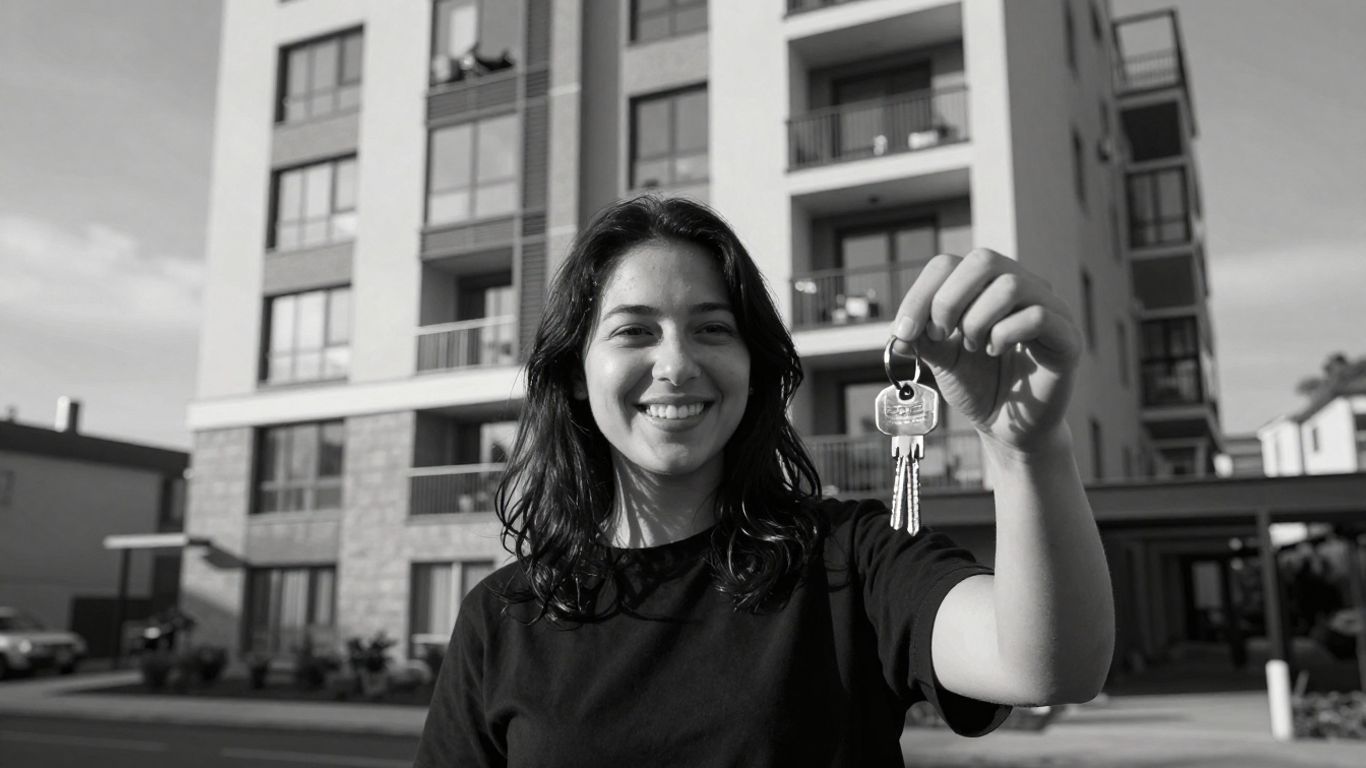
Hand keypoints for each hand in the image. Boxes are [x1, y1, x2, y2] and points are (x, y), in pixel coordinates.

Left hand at [889, 249, 1081, 456]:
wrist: (1008, 428)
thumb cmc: (979, 385)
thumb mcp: (943, 359)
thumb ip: (924, 338)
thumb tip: (903, 329)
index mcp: (986, 286)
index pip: (949, 264)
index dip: (921, 294)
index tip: (904, 331)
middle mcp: (1022, 287)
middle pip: (983, 261)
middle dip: (948, 300)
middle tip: (940, 334)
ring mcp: (1049, 308)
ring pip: (1011, 286)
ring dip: (977, 319)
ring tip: (974, 346)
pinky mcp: (1067, 337)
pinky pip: (1037, 317)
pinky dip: (1005, 334)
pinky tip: (995, 352)